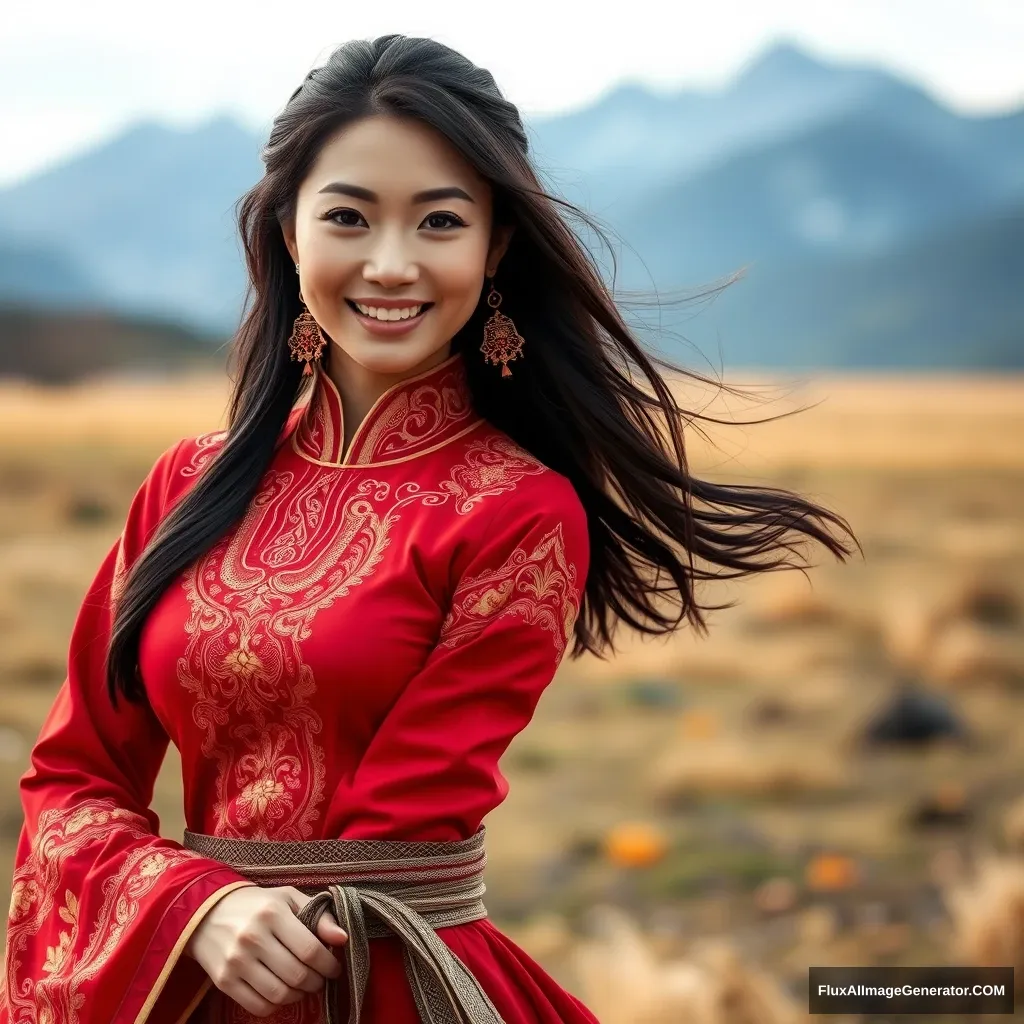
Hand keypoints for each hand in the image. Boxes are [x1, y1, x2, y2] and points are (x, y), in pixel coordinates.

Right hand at [184, 884, 348, 1017]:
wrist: (207, 912)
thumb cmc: (257, 904)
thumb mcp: (288, 898)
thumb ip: (318, 916)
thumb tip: (343, 938)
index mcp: (272, 913)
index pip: (310, 950)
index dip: (328, 965)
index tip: (334, 968)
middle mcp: (253, 937)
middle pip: (296, 975)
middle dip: (316, 982)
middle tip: (320, 979)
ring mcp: (236, 961)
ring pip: (279, 995)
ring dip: (298, 996)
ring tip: (303, 986)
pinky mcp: (223, 981)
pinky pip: (257, 1006)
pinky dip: (276, 1006)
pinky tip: (281, 993)